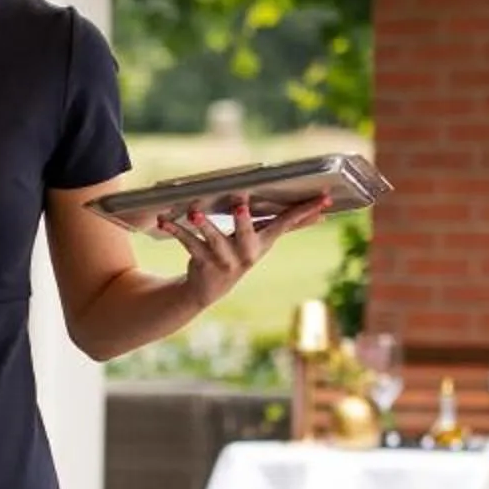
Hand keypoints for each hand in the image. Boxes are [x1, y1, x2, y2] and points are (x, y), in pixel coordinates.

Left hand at [158, 193, 331, 306]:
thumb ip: (288, 224)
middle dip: (243, 220)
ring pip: (213, 240)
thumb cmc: (239, 254)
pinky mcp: (202, 263)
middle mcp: (246, 254)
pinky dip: (177, 231)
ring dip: (204, 226)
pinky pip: (188, 244)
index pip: (286, 224)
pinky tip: (165, 221)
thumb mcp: (263, 240)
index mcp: (263, 243)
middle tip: (240, 203)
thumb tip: (323, 211)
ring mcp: (224, 261)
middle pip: (247, 235)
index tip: (323, 199)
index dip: (304, 213)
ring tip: (194, 212)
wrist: (207, 289)